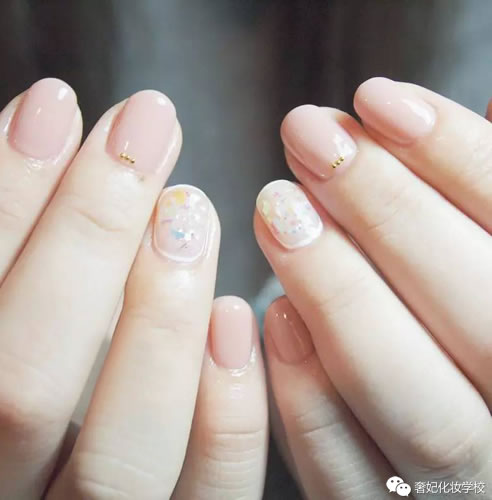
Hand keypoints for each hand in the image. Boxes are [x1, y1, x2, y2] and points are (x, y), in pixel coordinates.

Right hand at [0, 79, 267, 498]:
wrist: (42, 457)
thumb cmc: (18, 373)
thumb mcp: (4, 312)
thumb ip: (13, 258)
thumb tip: (33, 137)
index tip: (55, 107)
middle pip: (21, 387)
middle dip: (85, 235)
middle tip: (144, 127)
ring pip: (122, 454)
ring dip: (160, 318)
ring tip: (190, 209)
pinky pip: (209, 495)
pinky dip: (227, 413)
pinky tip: (238, 314)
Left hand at [255, 78, 491, 498]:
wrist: (453, 410)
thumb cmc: (463, 307)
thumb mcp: (471, 252)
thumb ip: (460, 207)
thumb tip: (401, 121)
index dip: (458, 158)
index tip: (376, 100)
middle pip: (482, 318)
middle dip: (392, 216)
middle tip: (311, 141)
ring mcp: (469, 480)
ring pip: (419, 406)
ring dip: (342, 298)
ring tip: (277, 208)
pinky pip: (349, 474)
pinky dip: (308, 398)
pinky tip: (275, 317)